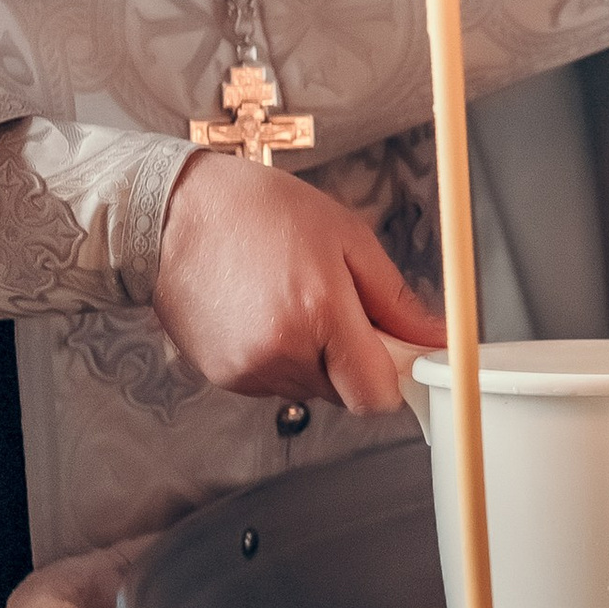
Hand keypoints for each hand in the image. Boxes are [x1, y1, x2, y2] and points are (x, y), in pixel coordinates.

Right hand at [153, 157, 440, 409]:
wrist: (171, 214)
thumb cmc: (256, 211)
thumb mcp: (345, 236)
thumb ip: (394, 298)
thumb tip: (436, 338)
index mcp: (318, 312)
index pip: (377, 396)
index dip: (394, 380)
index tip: (398, 358)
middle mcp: (282, 351)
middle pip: (346, 394)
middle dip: (353, 361)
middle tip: (337, 309)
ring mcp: (248, 370)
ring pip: (310, 390)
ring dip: (315, 359)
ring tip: (291, 302)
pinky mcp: (223, 377)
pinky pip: (274, 383)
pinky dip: (280, 358)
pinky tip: (263, 314)